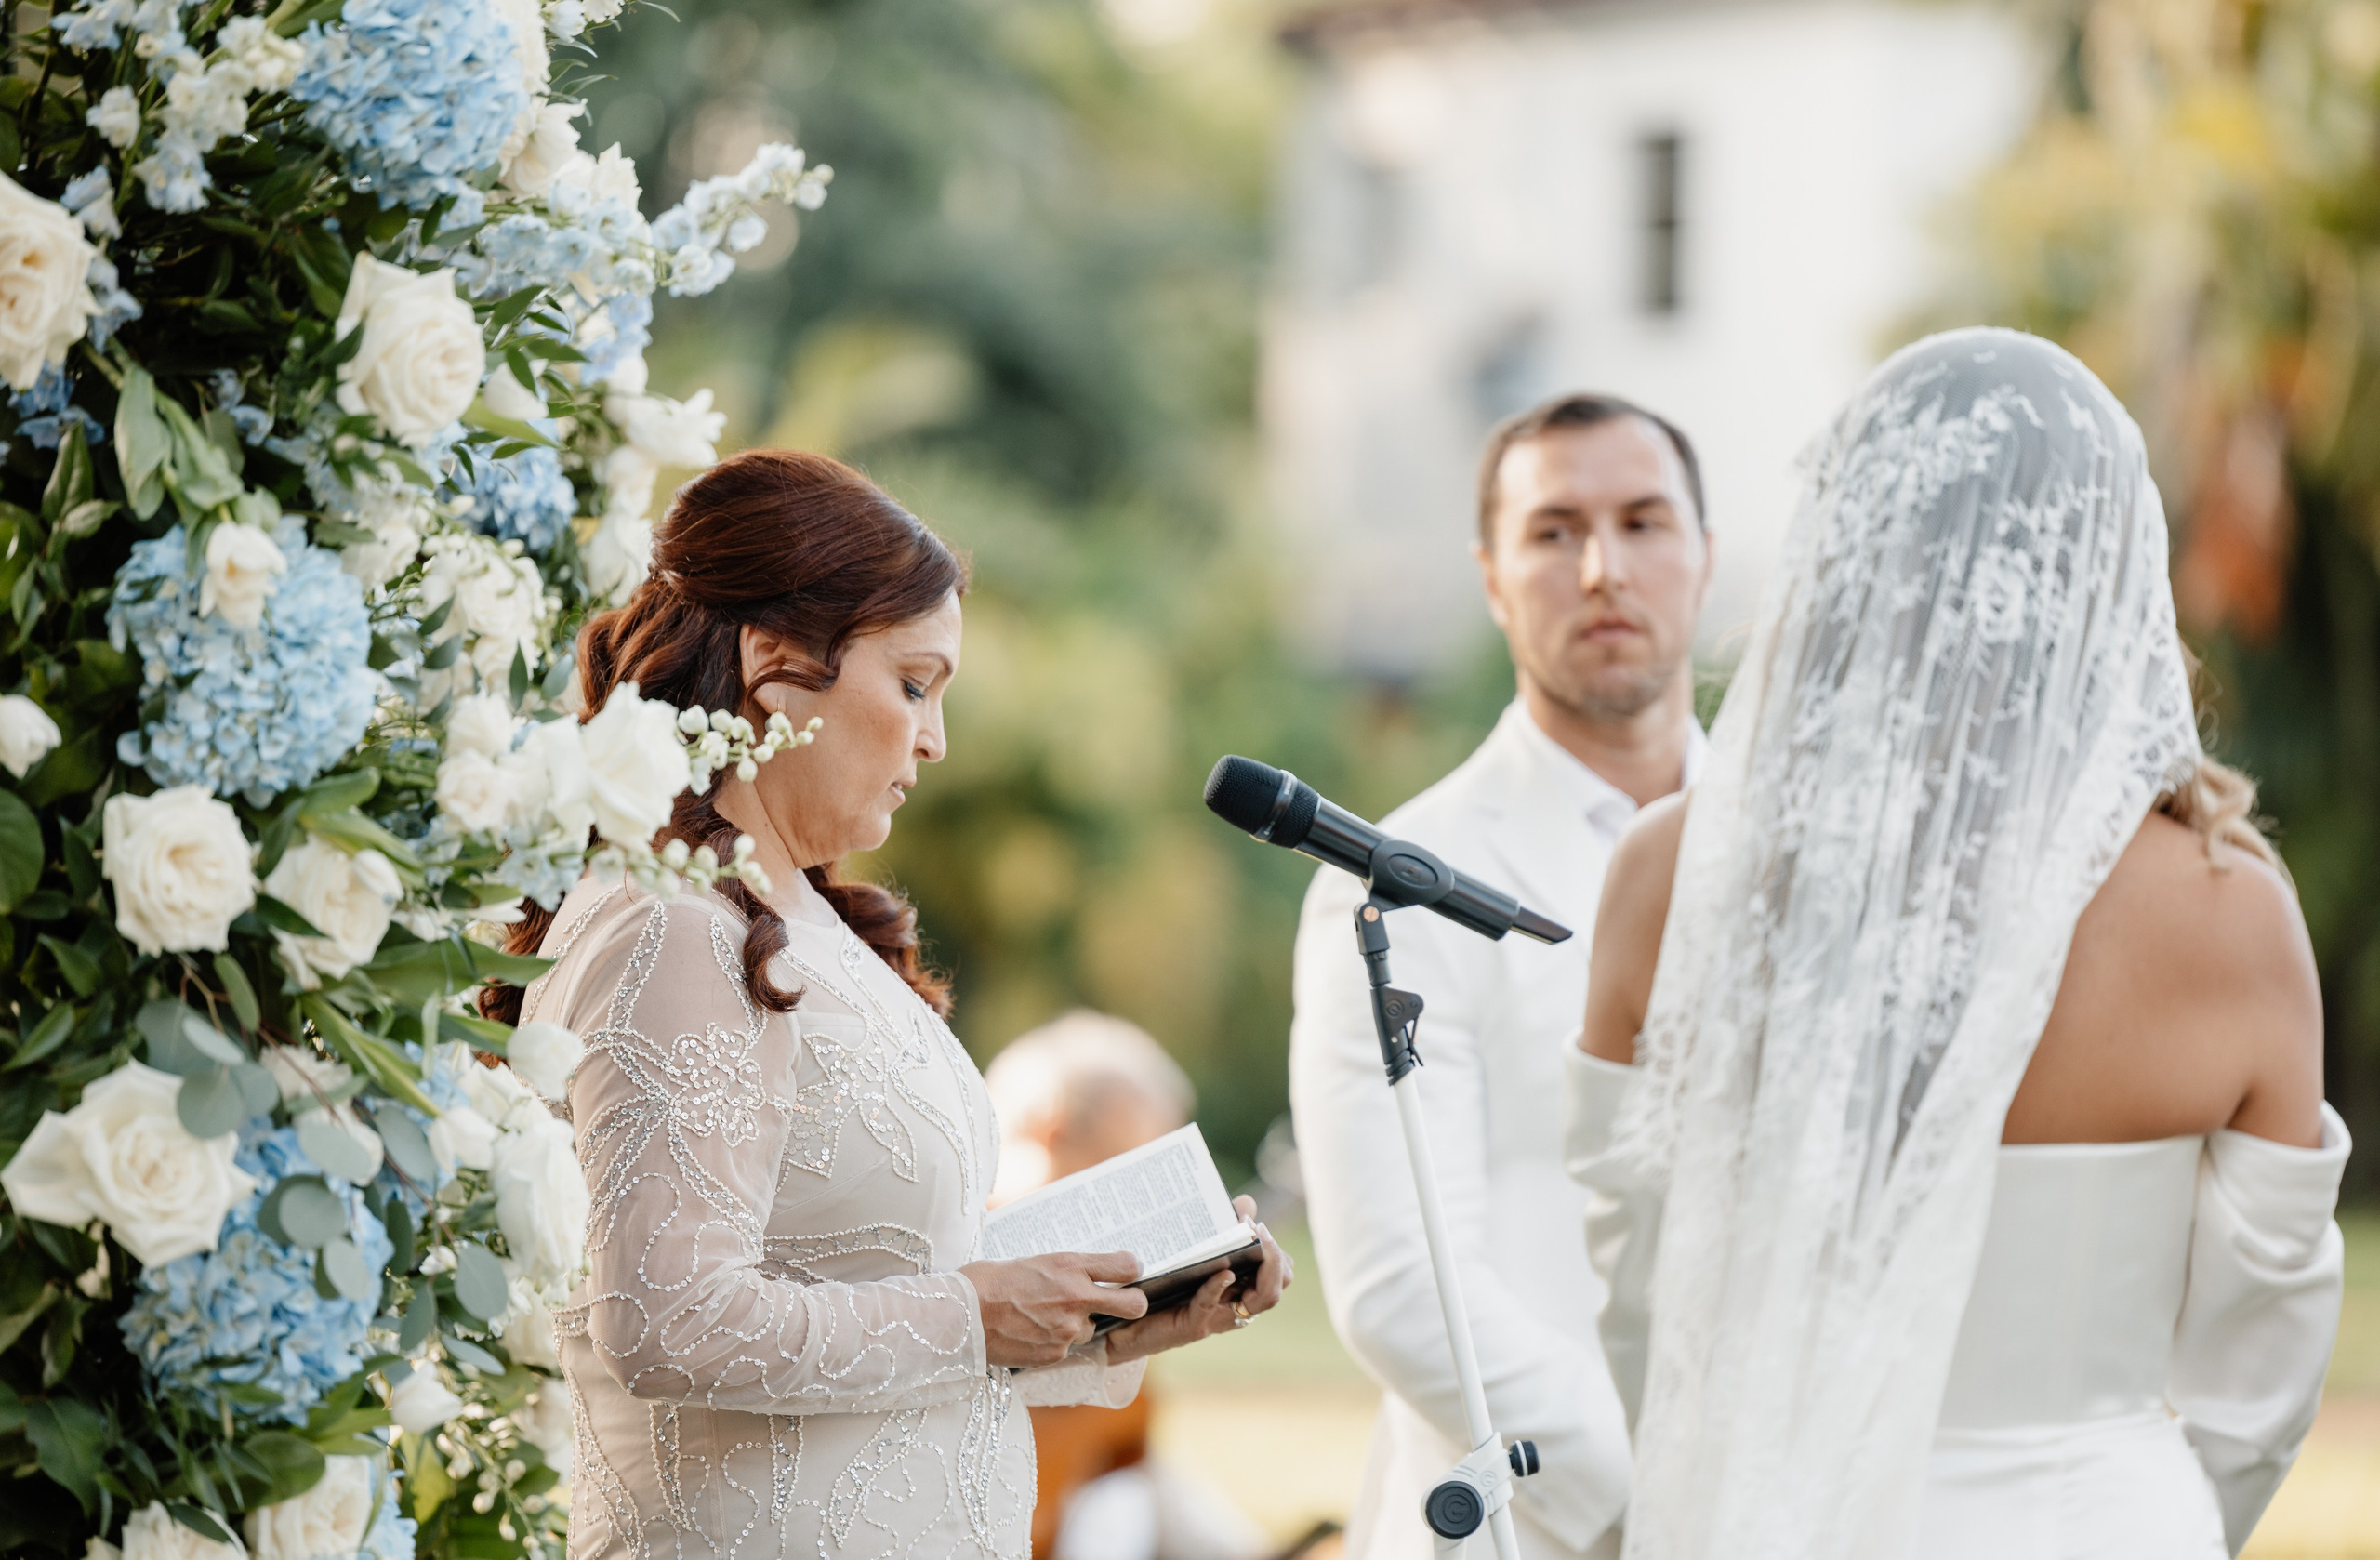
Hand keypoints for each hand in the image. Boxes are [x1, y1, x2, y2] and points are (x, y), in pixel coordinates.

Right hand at [960, 1250, 1147, 1368]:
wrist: (960, 1316)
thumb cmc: (988, 1281)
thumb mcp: (1033, 1262)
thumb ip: (1065, 1271)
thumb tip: (1085, 1276)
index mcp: (1070, 1265)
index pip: (1126, 1266)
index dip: (1131, 1270)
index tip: (1128, 1272)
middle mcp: (1077, 1297)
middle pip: (1133, 1305)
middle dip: (1132, 1303)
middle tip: (1119, 1302)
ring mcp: (1068, 1329)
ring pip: (1089, 1329)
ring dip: (1074, 1325)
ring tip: (1040, 1316)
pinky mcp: (1056, 1354)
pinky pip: (1066, 1348)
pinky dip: (1052, 1342)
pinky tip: (1029, 1333)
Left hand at [1105, 1197, 1293, 1364]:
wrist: (1118, 1316)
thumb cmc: (1155, 1281)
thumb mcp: (1188, 1250)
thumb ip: (1217, 1228)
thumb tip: (1247, 1203)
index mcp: (1236, 1286)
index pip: (1279, 1273)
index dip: (1278, 1252)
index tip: (1259, 1227)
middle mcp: (1233, 1304)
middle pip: (1276, 1288)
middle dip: (1277, 1260)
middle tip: (1261, 1236)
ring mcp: (1216, 1317)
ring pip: (1261, 1300)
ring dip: (1263, 1271)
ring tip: (1255, 1246)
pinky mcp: (1192, 1326)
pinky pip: (1213, 1307)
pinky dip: (1220, 1287)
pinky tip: (1223, 1272)